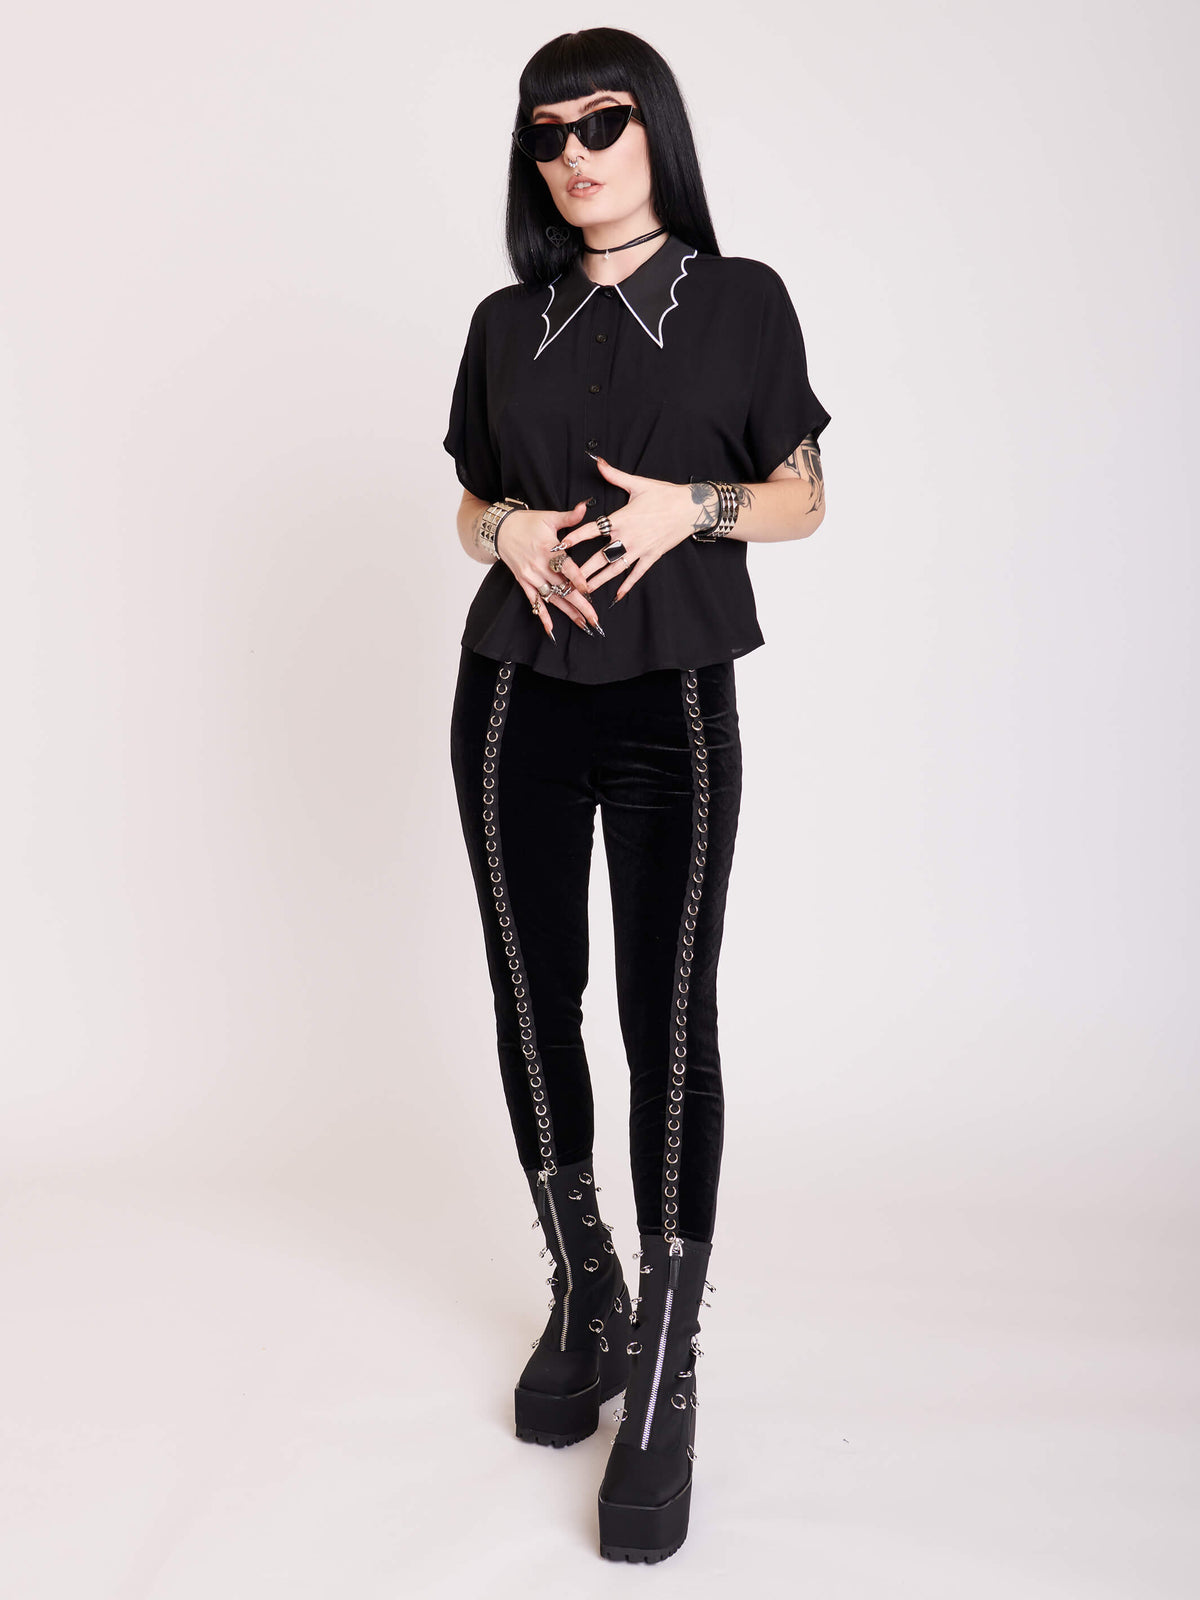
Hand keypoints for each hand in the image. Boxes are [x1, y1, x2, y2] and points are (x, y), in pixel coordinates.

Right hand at [496, 502, 602, 637]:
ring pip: (552, 598)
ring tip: (583, 624)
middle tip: (595, 619)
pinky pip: (534, 601)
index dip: (577, 579)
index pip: (565, 566)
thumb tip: (586, 505)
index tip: (588, 590)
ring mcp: (531, 576)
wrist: (499, 529)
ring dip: (568, 613)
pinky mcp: (524, 582)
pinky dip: (542, 616)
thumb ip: (570, 516)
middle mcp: (539, 565)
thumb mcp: (549, 517)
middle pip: (562, 588)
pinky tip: (551, 630)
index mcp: (548, 548)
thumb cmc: (527, 522)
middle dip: (580, 604)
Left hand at [555, 456, 693, 602]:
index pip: (592, 530)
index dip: (575, 538)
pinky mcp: (651, 556)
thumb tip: (598, 462)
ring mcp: (639, 549)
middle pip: (599, 556)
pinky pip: (636, 574)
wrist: (691, 508)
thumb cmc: (665, 495)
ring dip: (599, 580)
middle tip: (567, 579)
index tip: (560, 546)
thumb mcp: (638, 483)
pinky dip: (627, 585)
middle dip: (582, 569)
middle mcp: (627, 537)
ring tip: (585, 591)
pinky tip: (617, 595)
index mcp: (621, 519)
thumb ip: (614, 475)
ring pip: (614, 568)